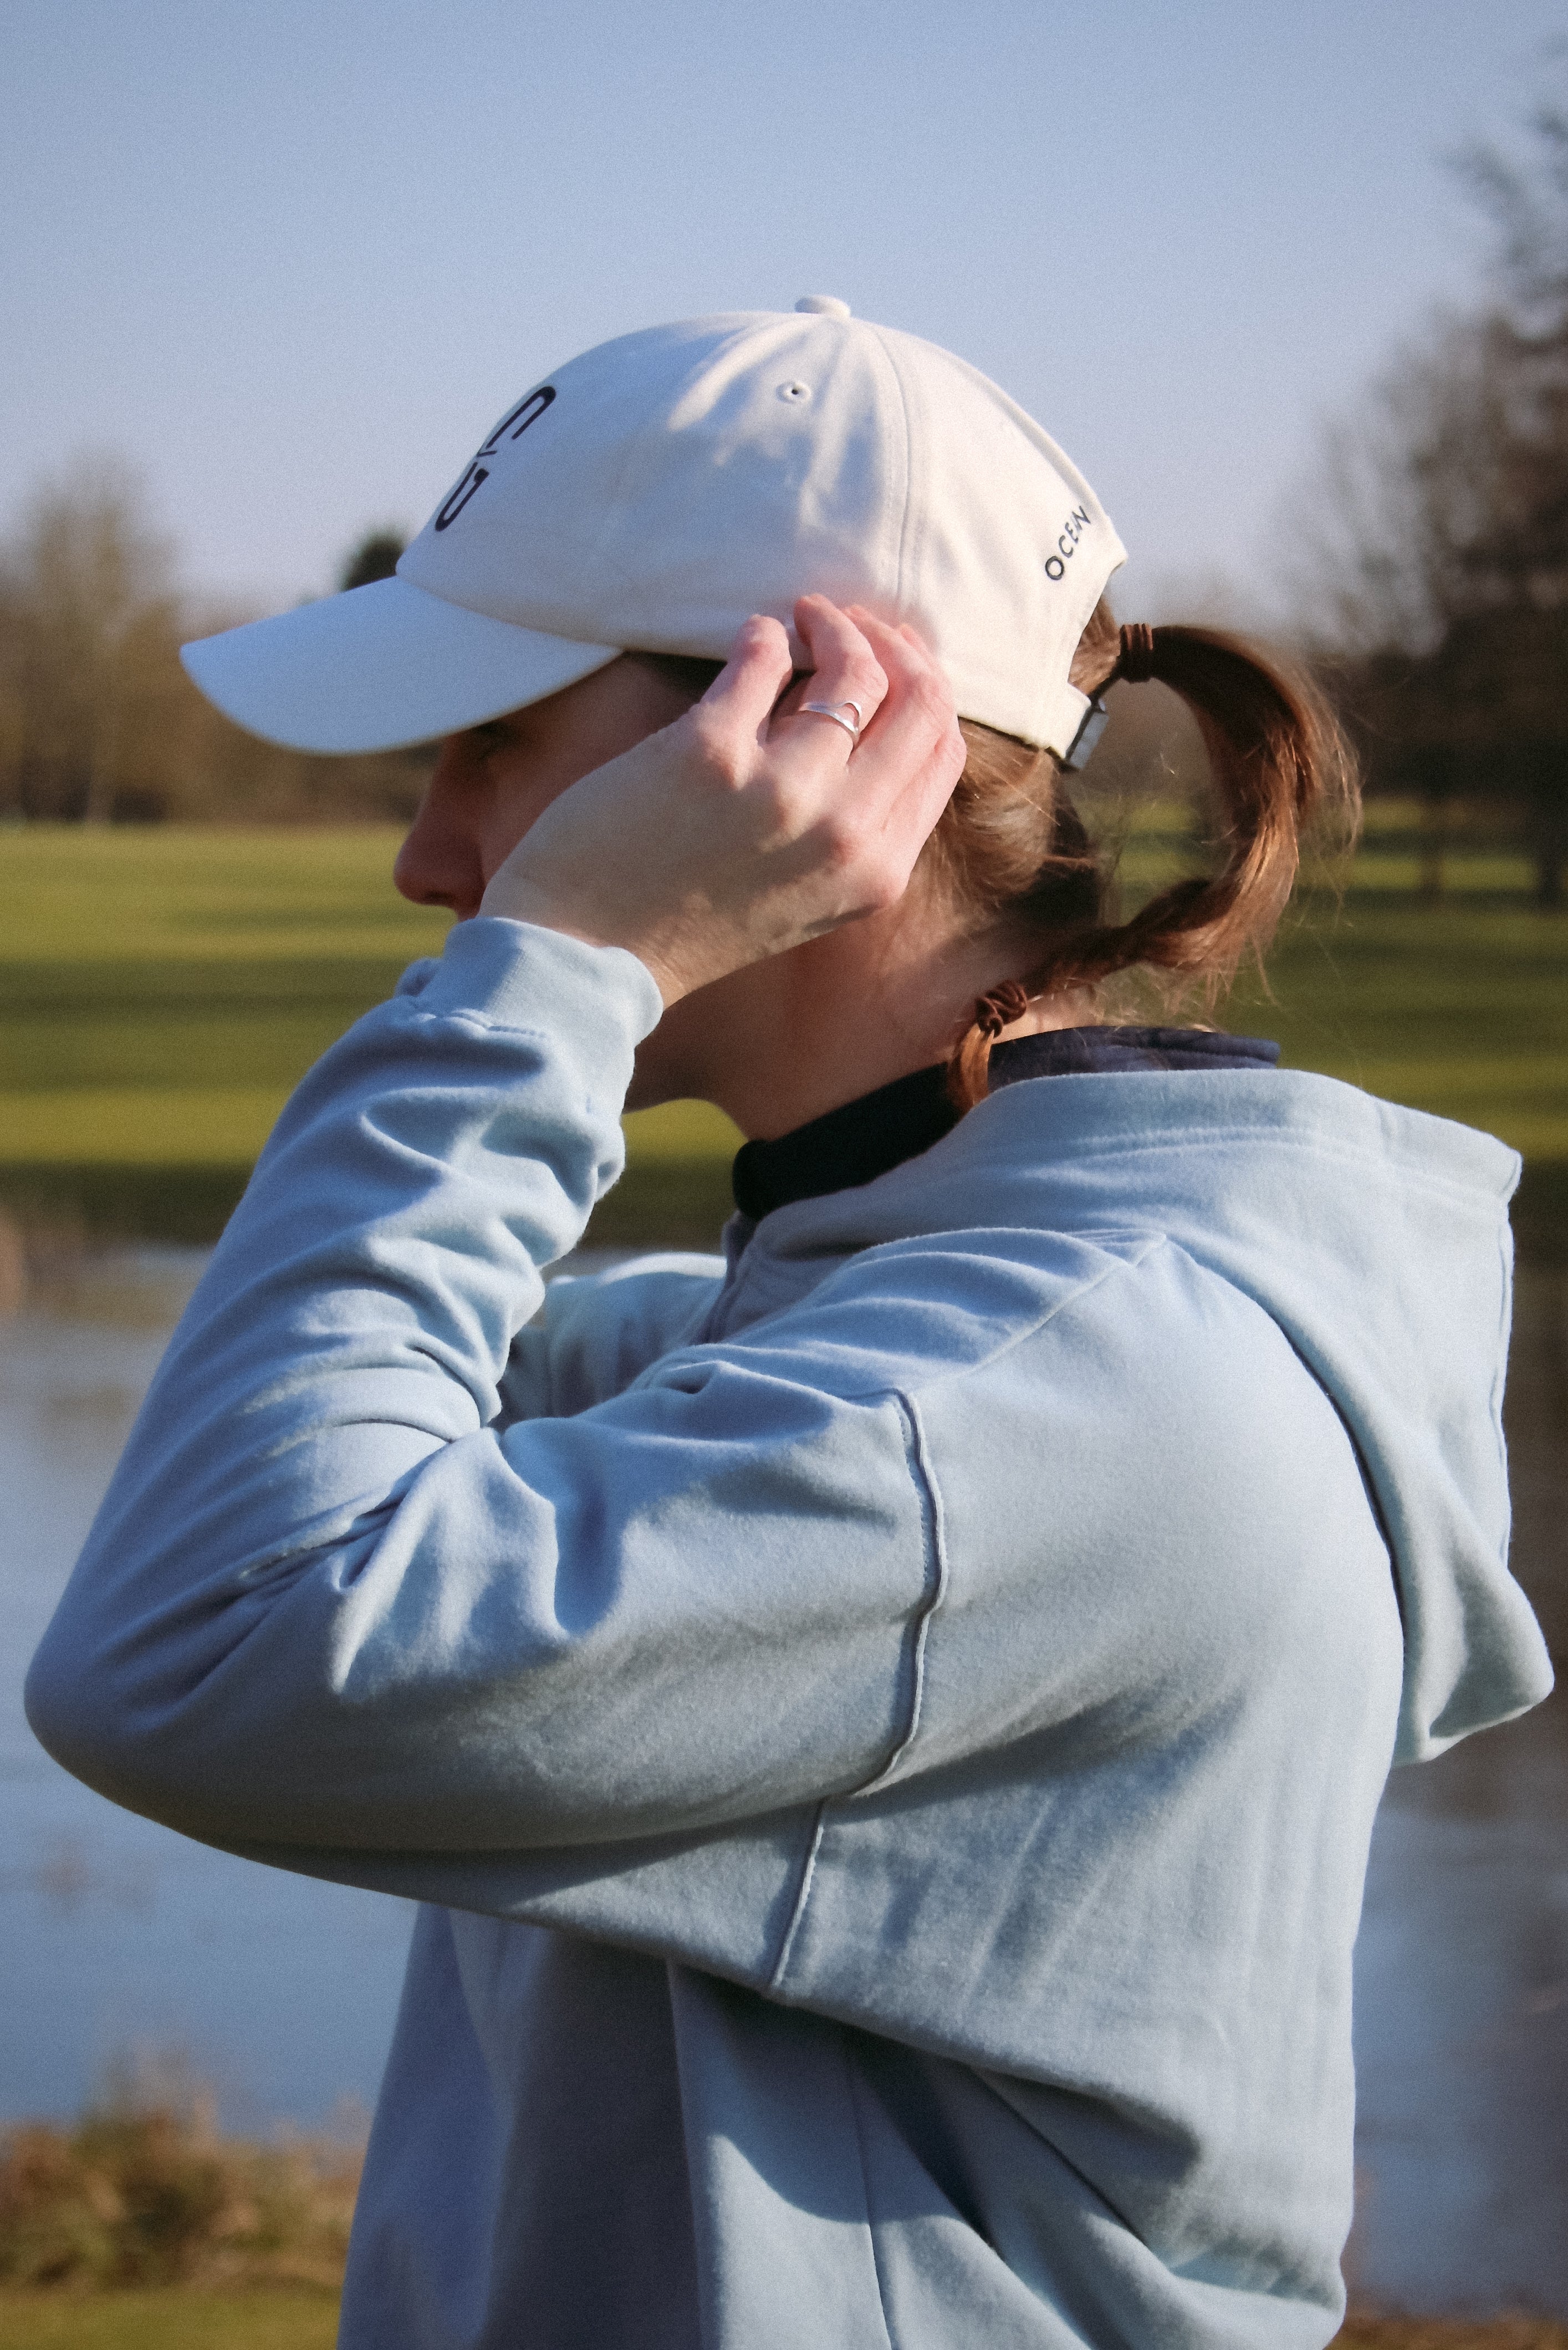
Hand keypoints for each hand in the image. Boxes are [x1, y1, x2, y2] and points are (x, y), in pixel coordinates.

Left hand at [479, 596, 966, 1003]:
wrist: (585, 960)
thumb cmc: (684, 924)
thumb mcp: (804, 896)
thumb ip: (850, 826)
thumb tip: (867, 714)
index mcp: (875, 873)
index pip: (942, 751)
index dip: (924, 687)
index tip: (891, 660)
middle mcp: (843, 835)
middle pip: (921, 701)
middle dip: (893, 643)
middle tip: (851, 623)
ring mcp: (780, 793)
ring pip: (854, 669)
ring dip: (832, 624)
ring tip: (799, 619)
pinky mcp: (710, 754)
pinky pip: (762, 657)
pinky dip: (762, 634)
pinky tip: (749, 637)